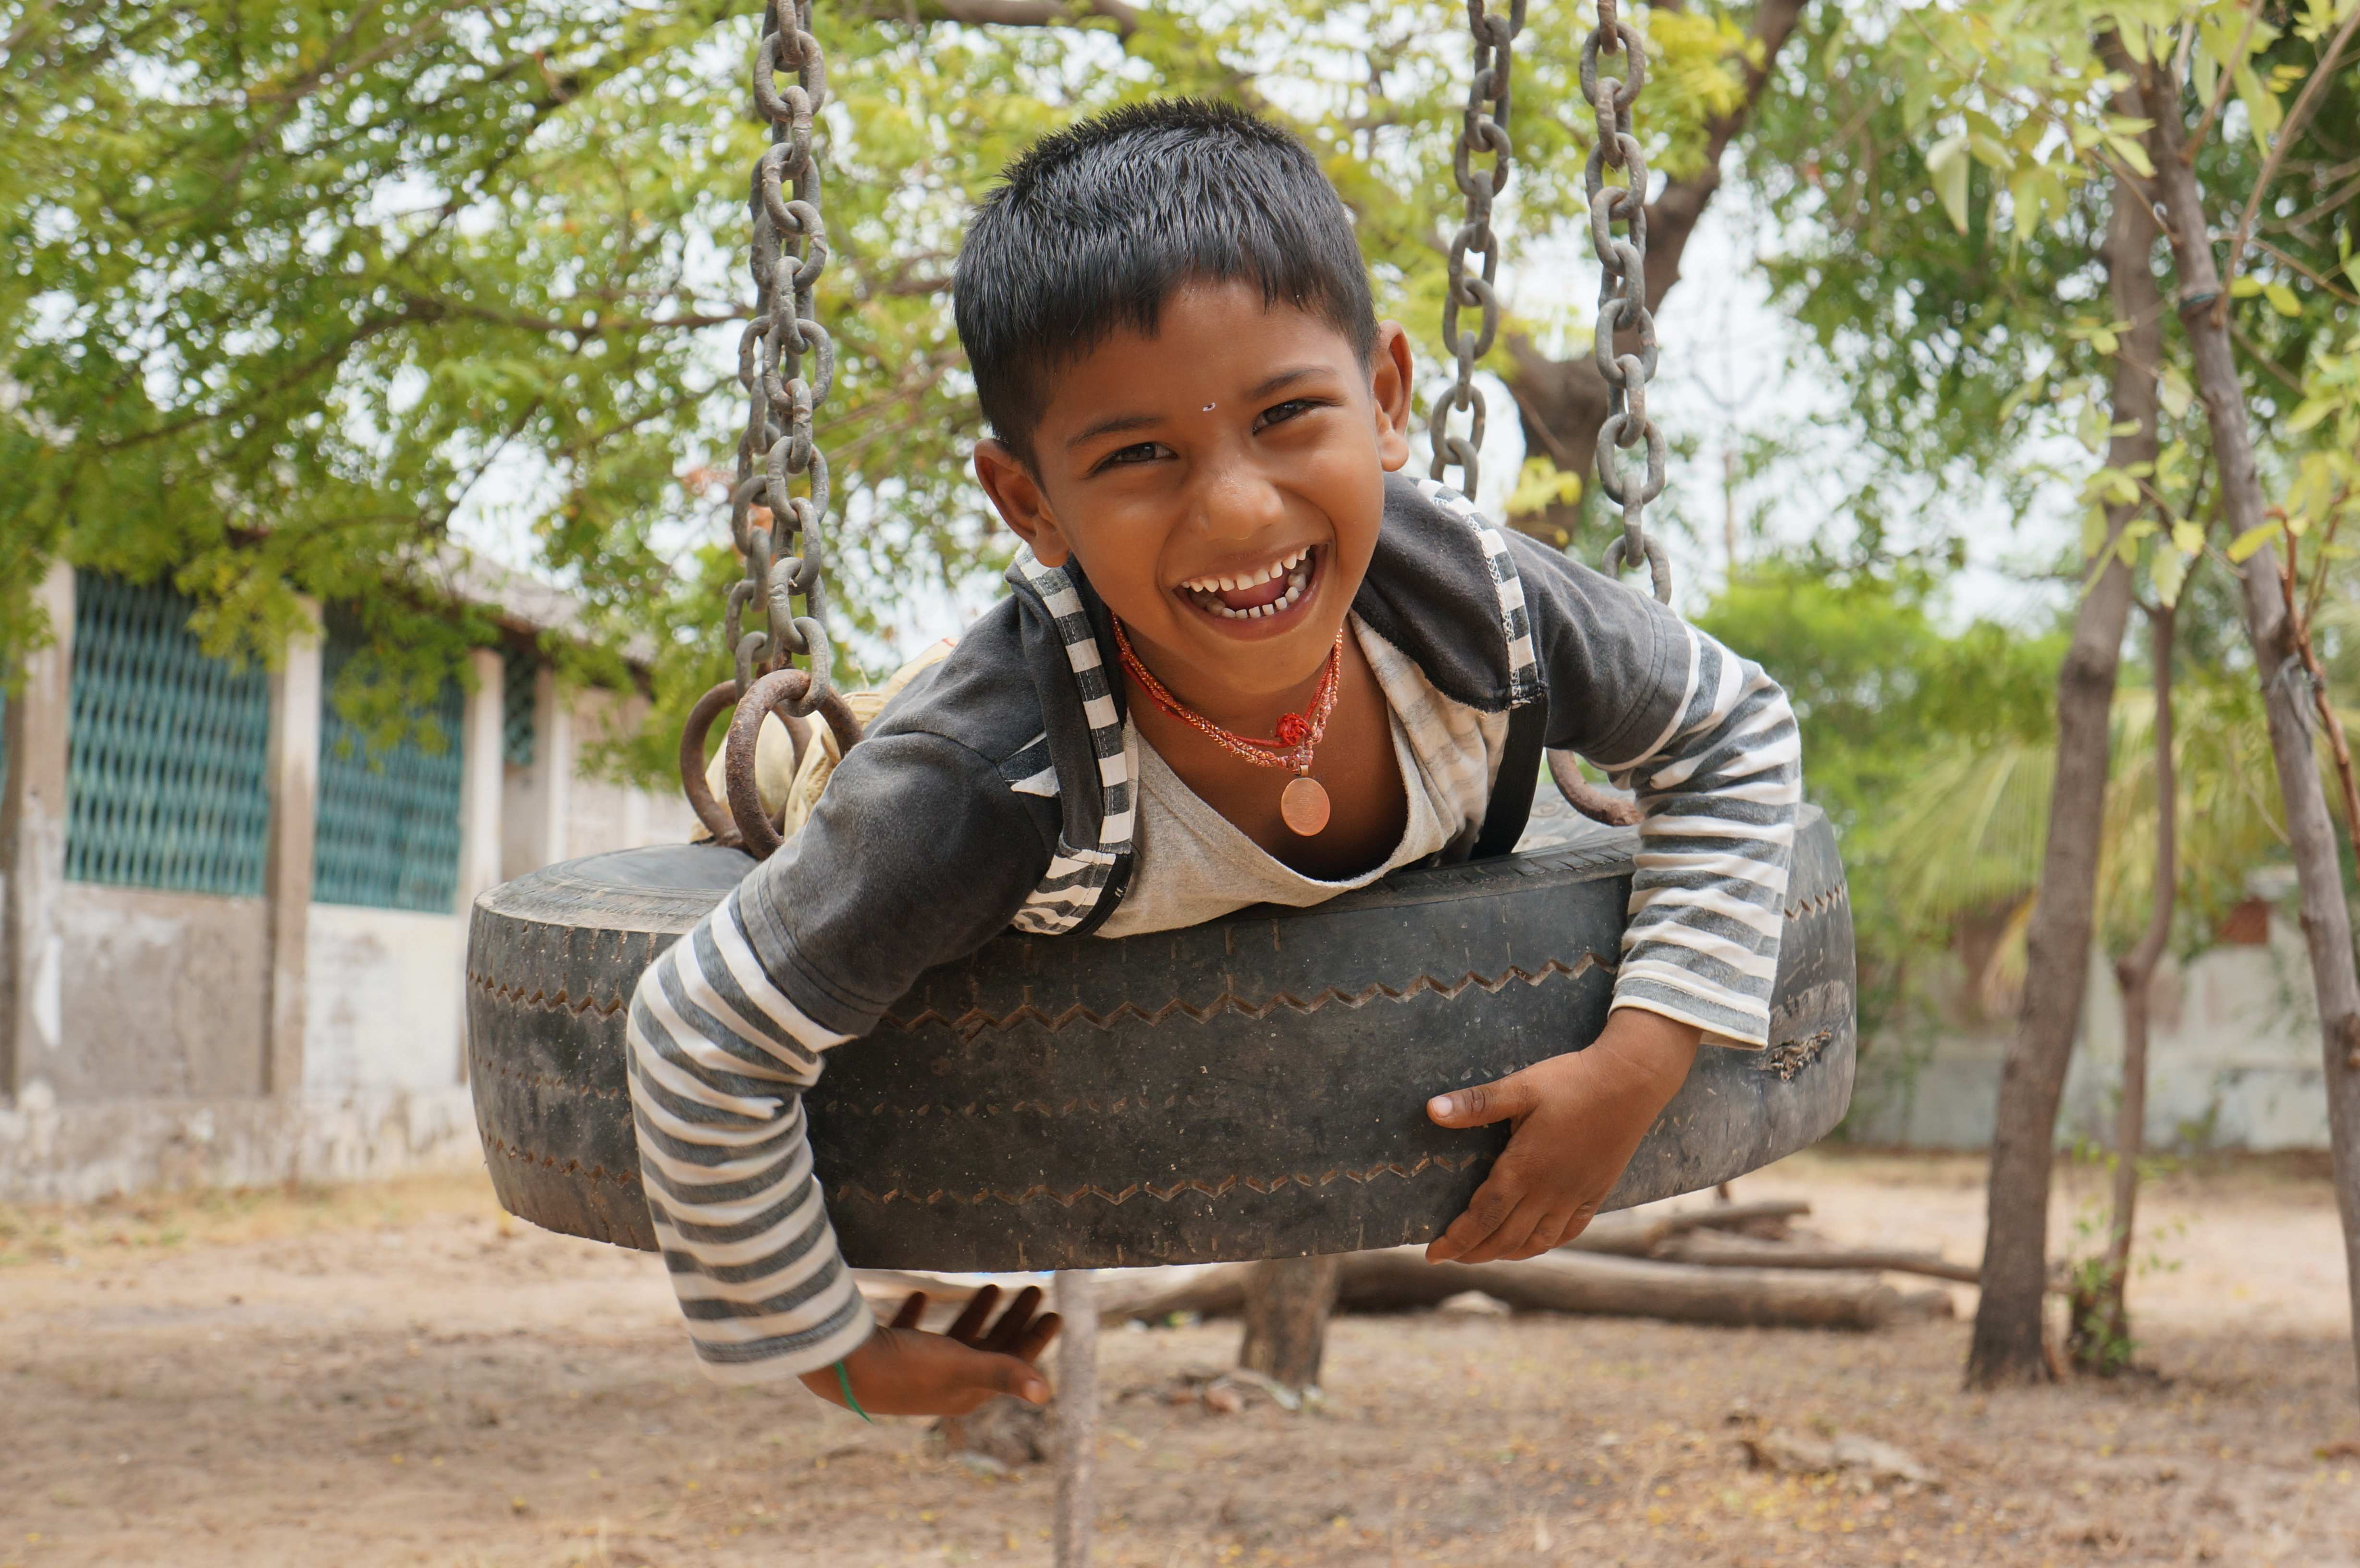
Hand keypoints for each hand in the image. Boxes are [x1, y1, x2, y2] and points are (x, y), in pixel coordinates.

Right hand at [799, 1283, 1061, 1417]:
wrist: (841, 1369)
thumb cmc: (906, 1368)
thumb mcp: (961, 1366)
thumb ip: (1003, 1374)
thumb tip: (1047, 1394)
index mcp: (965, 1391)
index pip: (1011, 1363)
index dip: (1036, 1339)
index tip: (1056, 1312)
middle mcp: (942, 1384)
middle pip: (989, 1347)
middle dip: (1013, 1320)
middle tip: (1033, 1288)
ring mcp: (913, 1370)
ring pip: (955, 1338)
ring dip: (976, 1314)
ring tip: (992, 1284)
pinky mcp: (886, 1354)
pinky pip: (909, 1331)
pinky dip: (919, 1313)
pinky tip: (920, 1292)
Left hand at [1423, 1008, 1700, 1263]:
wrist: (1632, 1082)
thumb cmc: (1572, 1081)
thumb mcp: (1520, 1086)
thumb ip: (1477, 1104)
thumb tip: (1431, 1110)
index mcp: (1525, 1168)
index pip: (1482, 1216)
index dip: (1456, 1239)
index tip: (1433, 1254)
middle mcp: (1549, 1191)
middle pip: (1504, 1237)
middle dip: (1474, 1251)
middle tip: (1451, 1257)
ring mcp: (1574, 1195)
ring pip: (1536, 1242)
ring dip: (1506, 1252)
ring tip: (1485, 1254)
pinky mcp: (1596, 1193)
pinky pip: (1568, 1232)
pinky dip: (1545, 1244)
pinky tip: (1534, 1244)